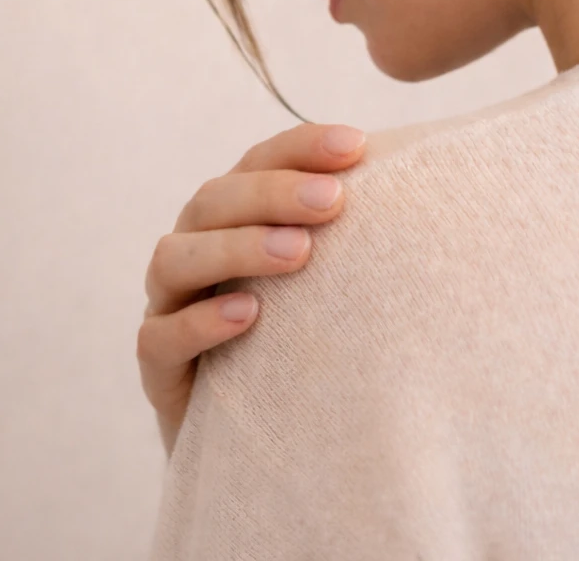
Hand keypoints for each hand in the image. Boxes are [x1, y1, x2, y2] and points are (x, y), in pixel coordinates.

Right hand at [136, 122, 366, 456]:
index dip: (301, 147)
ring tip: (299, 254)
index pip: (258, 162)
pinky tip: (249, 316)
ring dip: (237, 248)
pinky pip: (158, 337)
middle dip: (274, 193)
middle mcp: (197, 248)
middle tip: (332, 202)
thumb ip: (358, 227)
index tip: (356, 145)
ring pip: (175, 259)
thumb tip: (419, 174)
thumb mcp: (337, 277)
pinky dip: (201, 321)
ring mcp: (170, 306)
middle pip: (215, 200)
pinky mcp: (159, 371)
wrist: (276, 432)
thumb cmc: (315, 333)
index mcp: (236, 215)